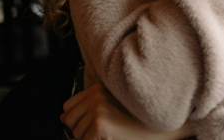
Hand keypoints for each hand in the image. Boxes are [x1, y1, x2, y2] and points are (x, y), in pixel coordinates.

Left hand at [60, 83, 193, 139]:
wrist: (162, 126)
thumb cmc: (141, 119)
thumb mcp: (112, 108)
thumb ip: (87, 108)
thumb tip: (61, 117)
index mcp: (100, 88)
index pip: (68, 106)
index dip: (78, 118)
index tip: (92, 123)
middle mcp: (97, 95)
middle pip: (69, 120)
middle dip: (82, 130)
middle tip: (105, 130)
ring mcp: (98, 109)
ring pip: (75, 133)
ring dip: (90, 138)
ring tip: (112, 133)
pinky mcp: (99, 124)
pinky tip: (112, 137)